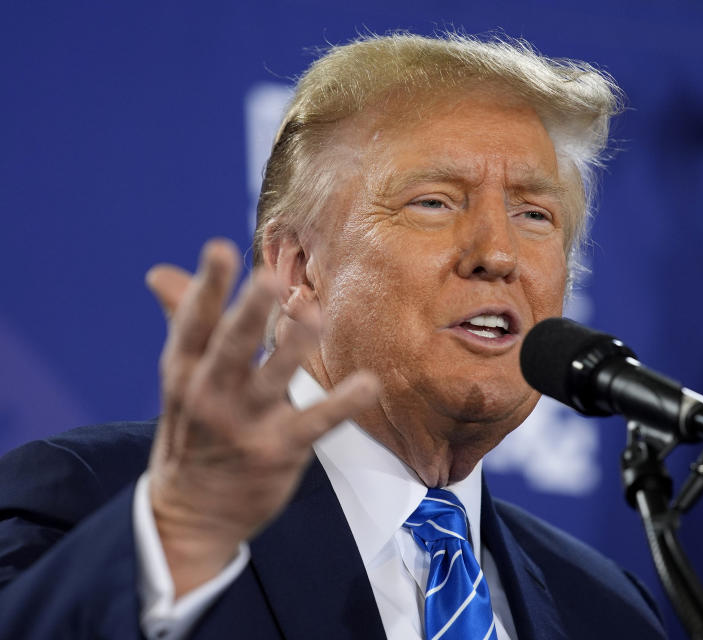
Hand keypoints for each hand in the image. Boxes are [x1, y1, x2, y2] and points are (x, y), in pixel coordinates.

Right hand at [144, 239, 378, 595]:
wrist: (192, 514)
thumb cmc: (193, 431)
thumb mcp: (181, 378)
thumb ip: (183, 320)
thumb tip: (159, 273)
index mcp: (184, 370)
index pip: (194, 323)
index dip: (207, 287)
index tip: (220, 250)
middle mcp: (210, 394)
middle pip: (231, 346)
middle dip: (249, 314)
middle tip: (269, 279)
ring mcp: (245, 424)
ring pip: (272, 379)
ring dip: (293, 347)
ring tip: (313, 314)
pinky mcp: (279, 449)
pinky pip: (316, 422)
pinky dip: (343, 403)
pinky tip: (368, 384)